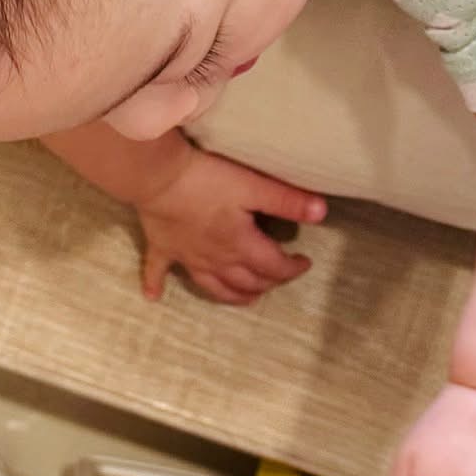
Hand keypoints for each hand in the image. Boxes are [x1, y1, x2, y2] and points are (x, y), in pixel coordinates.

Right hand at [138, 148, 327, 305]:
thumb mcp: (253, 186)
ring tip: (246, 299)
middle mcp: (216, 258)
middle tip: (279, 276)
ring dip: (232, 296)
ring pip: (214, 286)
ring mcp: (187, 256)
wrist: (156, 176)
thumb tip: (322, 213)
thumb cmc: (206, 179)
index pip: (273, 266)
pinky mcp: (163, 247)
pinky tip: (153, 297)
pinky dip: (155, 285)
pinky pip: (158, 271)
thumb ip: (288, 201)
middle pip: (247, 281)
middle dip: (268, 283)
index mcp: (240, 245)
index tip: (304, 263)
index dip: (292, 268)